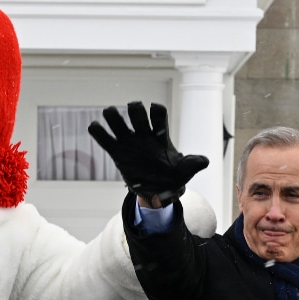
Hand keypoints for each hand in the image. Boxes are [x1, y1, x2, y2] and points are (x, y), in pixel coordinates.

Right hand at [88, 102, 208, 205]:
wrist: (159, 190)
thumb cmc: (173, 176)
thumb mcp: (184, 171)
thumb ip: (192, 164)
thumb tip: (204, 161)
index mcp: (160, 135)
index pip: (158, 114)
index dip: (156, 110)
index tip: (154, 110)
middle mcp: (143, 135)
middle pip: (137, 113)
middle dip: (135, 109)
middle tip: (134, 111)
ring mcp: (129, 143)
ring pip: (118, 122)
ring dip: (113, 115)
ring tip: (110, 113)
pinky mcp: (117, 153)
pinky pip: (105, 140)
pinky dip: (98, 132)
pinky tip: (94, 126)